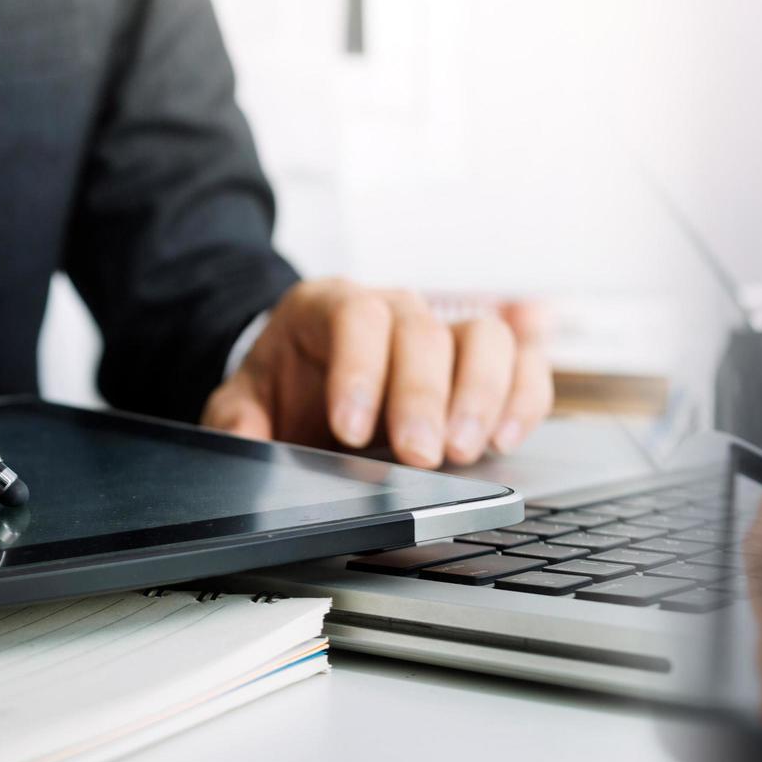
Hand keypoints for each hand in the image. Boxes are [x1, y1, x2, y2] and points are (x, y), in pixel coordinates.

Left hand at [199, 279, 551, 468]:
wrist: (310, 375)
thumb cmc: (286, 387)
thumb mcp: (247, 400)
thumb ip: (238, 420)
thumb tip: (245, 443)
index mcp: (329, 307)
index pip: (357, 317)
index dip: (360, 371)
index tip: (351, 430)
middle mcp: (395, 310)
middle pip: (424, 332)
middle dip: (424, 398)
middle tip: (420, 455)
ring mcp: (444, 331)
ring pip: (485, 337)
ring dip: (482, 395)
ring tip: (466, 451)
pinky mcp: (482, 362)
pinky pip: (522, 364)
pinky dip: (523, 399)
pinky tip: (505, 438)